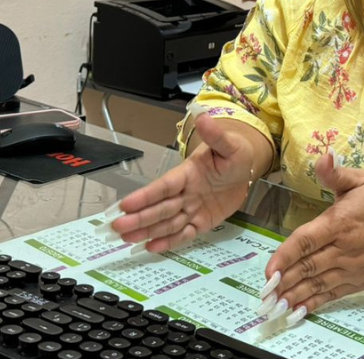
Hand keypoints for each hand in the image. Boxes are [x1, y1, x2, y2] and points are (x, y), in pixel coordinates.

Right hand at [109, 114, 263, 252]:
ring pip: (167, 222)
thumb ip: (215, 135)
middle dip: (138, 218)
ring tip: (126, 239)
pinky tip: (151, 247)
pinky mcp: (202, 222)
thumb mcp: (228, 144)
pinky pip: (185, 234)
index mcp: (187, 173)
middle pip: (159, 207)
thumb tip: (203, 116)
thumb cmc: (235, 154)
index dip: (145, 196)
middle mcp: (185, 192)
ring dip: (147, 230)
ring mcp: (192, 208)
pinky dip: (169, 241)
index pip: (163, 187)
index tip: (125, 204)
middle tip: (117, 227)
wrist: (247, 170)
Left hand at [259, 150, 363, 323]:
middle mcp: (345, 249)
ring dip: (294, 296)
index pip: (306, 241)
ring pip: (317, 284)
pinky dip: (314, 303)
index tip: (268, 270)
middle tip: (262, 294)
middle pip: (308, 267)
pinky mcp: (359, 281)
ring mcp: (352, 268)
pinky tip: (297, 311)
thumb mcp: (363, 179)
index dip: (285, 256)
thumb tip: (322, 157)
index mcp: (340, 223)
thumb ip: (336, 173)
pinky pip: (332, 294)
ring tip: (273, 306)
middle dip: (283, 282)